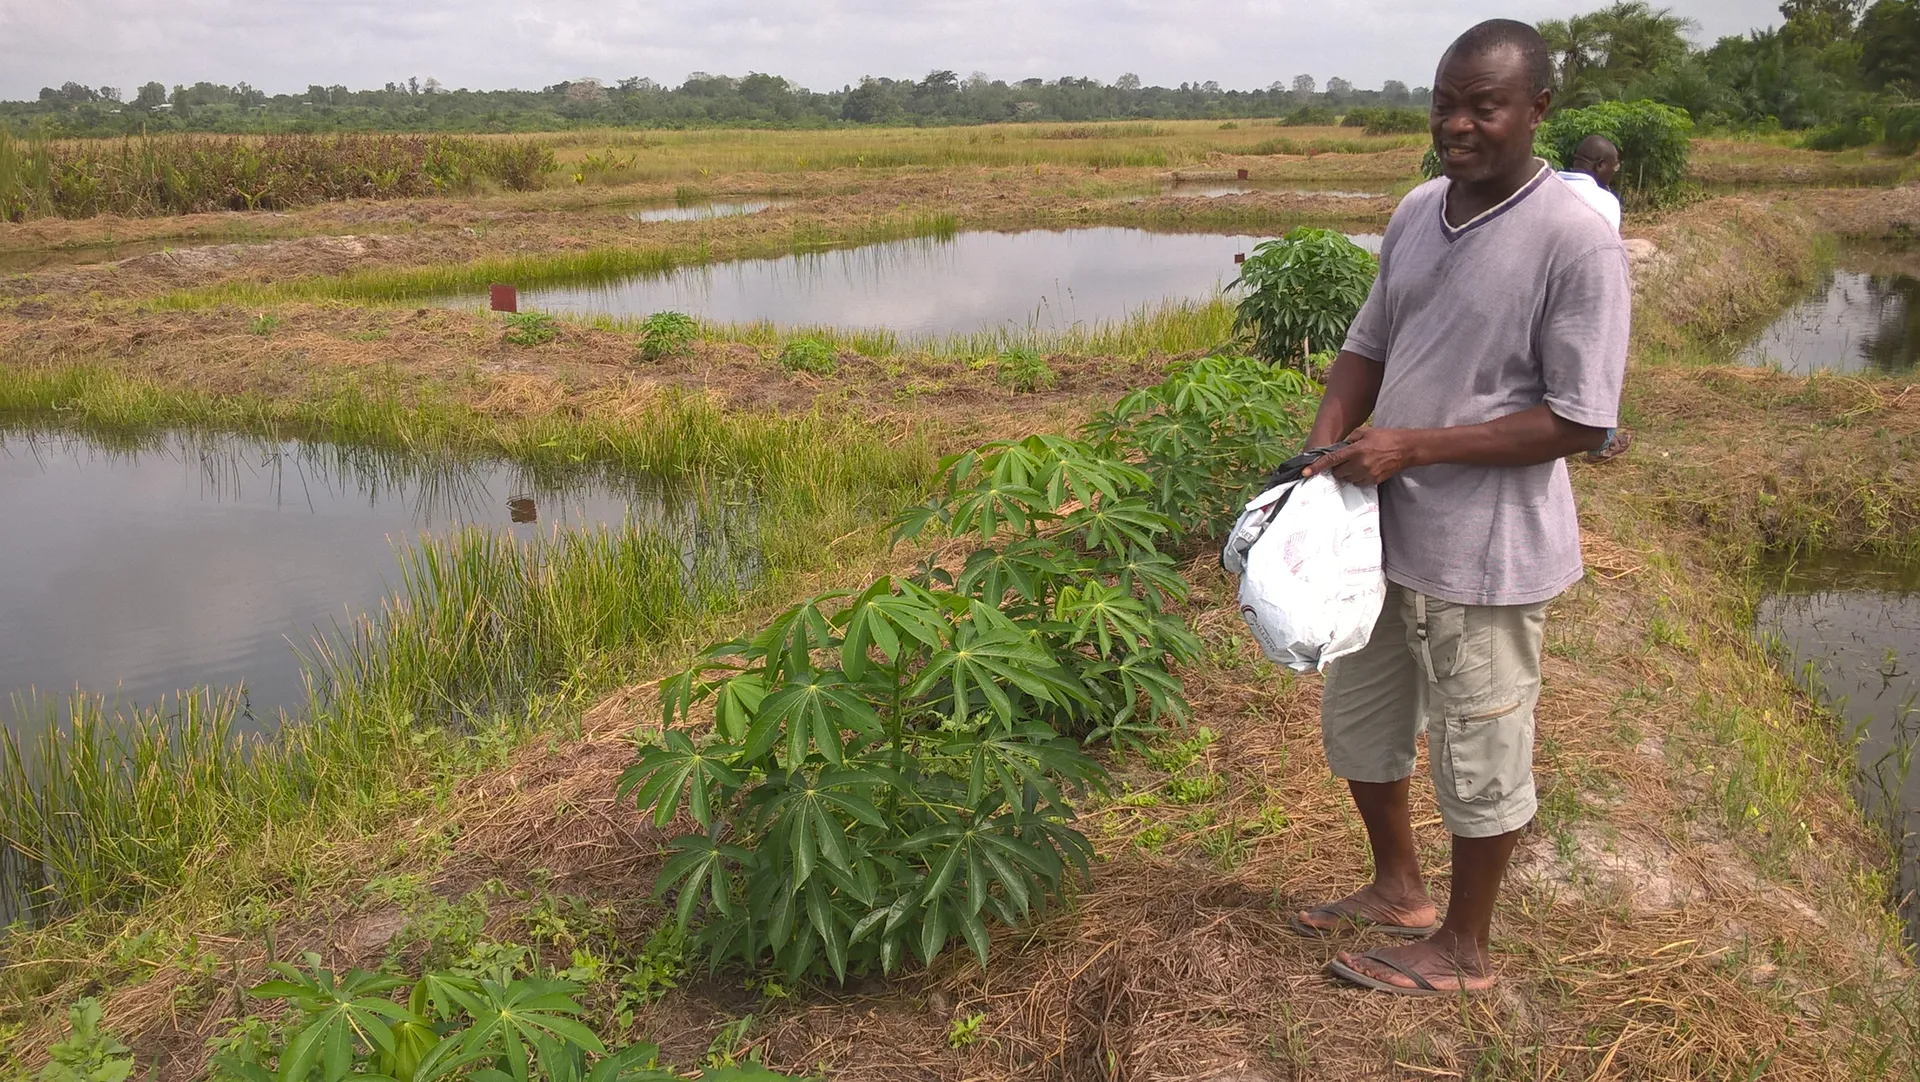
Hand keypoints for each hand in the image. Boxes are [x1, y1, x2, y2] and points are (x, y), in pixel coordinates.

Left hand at [1302, 427, 1423, 484]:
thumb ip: (1350, 439)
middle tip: (1345, 460)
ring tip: (1358, 463)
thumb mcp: (1365, 431)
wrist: (1406, 448)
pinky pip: (1358, 483)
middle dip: (1337, 467)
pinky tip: (1365, 469)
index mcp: (1356, 450)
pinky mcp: (1374, 481)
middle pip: (1338, 472)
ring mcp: (1367, 474)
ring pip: (1348, 479)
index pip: (1332, 460)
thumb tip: (1339, 448)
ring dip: (1347, 473)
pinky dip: (1357, 477)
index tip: (1305, 472)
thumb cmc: (1385, 437)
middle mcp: (1360, 464)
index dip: (1317, 467)